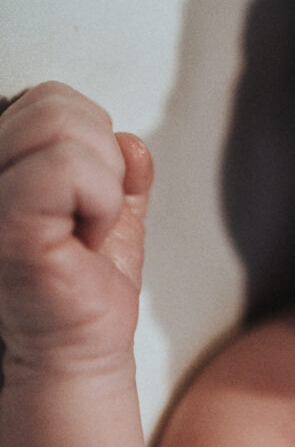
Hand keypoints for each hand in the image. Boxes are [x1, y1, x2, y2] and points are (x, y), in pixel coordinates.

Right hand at [0, 82, 152, 379]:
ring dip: (102, 181)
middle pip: (54, 103)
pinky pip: (67, 166)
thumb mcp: (109, 204)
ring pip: (60, 123)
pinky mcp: (4, 225)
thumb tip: (130, 139)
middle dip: (101, 156)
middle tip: (87, 213)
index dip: (91, 141)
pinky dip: (100, 199)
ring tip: (82, 227)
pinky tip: (85, 238)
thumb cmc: (84, 283)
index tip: (84, 198)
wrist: (80, 347)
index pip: (47, 99)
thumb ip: (119, 163)